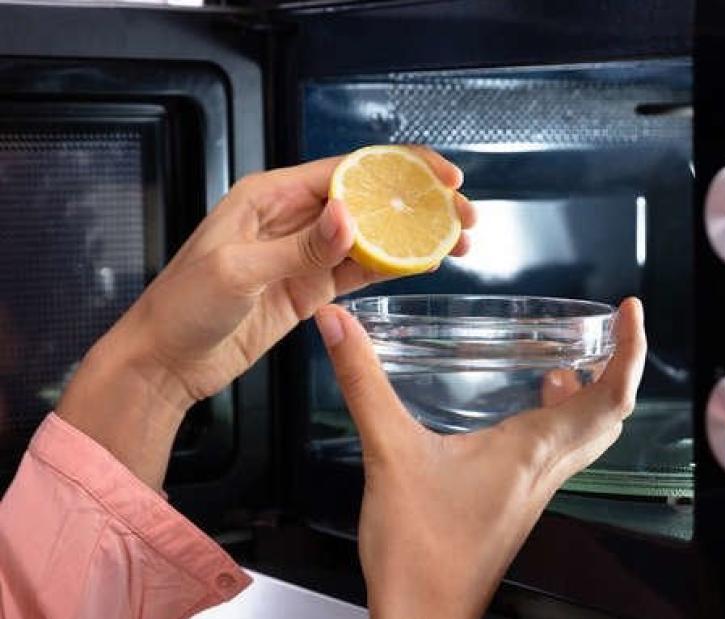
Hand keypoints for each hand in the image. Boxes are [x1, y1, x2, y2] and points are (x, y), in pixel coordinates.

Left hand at [58, 148, 474, 488]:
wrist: (165, 362)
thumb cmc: (182, 307)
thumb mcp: (238, 271)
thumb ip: (299, 247)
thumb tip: (351, 219)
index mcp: (271, 196)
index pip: (348, 170)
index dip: (400, 169)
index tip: (442, 176)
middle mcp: (293, 218)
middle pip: (370, 200)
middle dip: (420, 203)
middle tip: (464, 215)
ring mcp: (305, 255)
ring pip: (372, 236)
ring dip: (415, 236)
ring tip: (459, 241)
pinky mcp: (310, 289)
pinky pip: (360, 270)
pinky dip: (394, 266)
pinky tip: (425, 264)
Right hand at [315, 297, 646, 618]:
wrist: (422, 616)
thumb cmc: (418, 552)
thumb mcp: (387, 452)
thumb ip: (363, 384)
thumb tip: (338, 326)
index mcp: (534, 452)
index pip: (610, 397)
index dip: (632, 350)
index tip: (630, 312)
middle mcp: (546, 469)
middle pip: (610, 415)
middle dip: (619, 366)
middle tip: (609, 330)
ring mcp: (535, 488)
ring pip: (588, 436)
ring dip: (593, 395)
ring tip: (572, 360)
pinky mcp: (517, 501)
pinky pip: (559, 452)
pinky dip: (560, 420)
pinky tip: (526, 407)